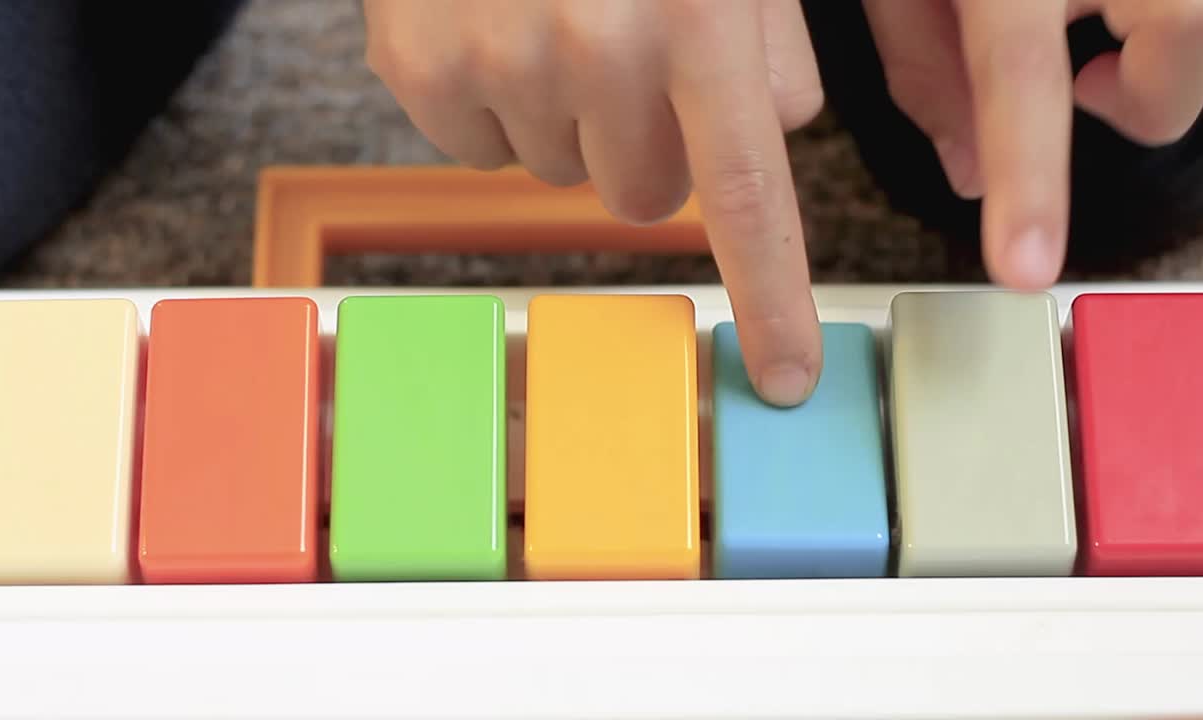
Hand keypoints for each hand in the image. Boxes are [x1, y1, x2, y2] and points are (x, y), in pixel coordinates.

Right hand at [362, 0, 824, 405]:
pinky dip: (497, 104)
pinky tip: (497, 25)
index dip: (771, 298)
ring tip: (558, 20)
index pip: (745, 195)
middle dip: (655, 146)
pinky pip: (482, 147)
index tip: (785, 377)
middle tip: (635, 60)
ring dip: (574, 121)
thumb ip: (772, 36)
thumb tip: (782, 123)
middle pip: (646, 195)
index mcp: (695, 11)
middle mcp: (593, 44)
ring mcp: (493, 59)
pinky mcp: (416, 66)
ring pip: (562, 173)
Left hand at [864, 0, 1202, 288]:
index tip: (1026, 264)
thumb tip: (963, 174)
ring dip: (1198, 51)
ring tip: (1119, 25)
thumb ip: (926, 65)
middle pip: (1195, 39)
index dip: (1027, 176)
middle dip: (1151, 97)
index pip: (1018, 71)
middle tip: (1095, 86)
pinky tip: (1147, 2)